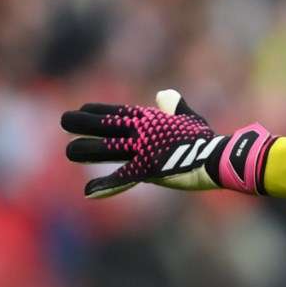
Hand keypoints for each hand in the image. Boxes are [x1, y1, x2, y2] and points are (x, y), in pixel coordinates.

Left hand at [61, 89, 273, 197]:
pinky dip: (105, 186)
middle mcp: (140, 131)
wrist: (220, 158)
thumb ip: (175, 107)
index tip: (81, 110)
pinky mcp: (148, 169)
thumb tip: (164, 95)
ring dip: (85, 150)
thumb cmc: (207, 140)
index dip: (94, 110)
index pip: (114, 111)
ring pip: (104, 148)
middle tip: (65, 122)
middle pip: (101, 124)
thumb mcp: (189, 119)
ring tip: (71, 151)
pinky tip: (88, 191)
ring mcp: (143, 149)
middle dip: (81, 123)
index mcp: (149, 119)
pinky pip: (122, 178)